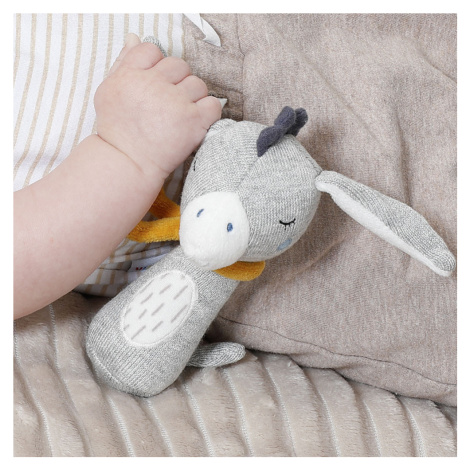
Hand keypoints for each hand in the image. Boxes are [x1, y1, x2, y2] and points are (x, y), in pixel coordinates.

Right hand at [94, 34, 220, 178]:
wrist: (128, 163)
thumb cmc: (118, 131)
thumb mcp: (109, 92)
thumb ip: (123, 63)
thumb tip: (134, 38)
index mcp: (130, 74)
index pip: (153, 50)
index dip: (157, 67)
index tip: (156, 85)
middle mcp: (153, 84)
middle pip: (180, 66)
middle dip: (178, 83)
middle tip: (170, 104)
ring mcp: (175, 102)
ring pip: (198, 84)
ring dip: (194, 98)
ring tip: (181, 116)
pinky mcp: (193, 120)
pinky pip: (213, 104)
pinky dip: (208, 113)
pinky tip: (196, 122)